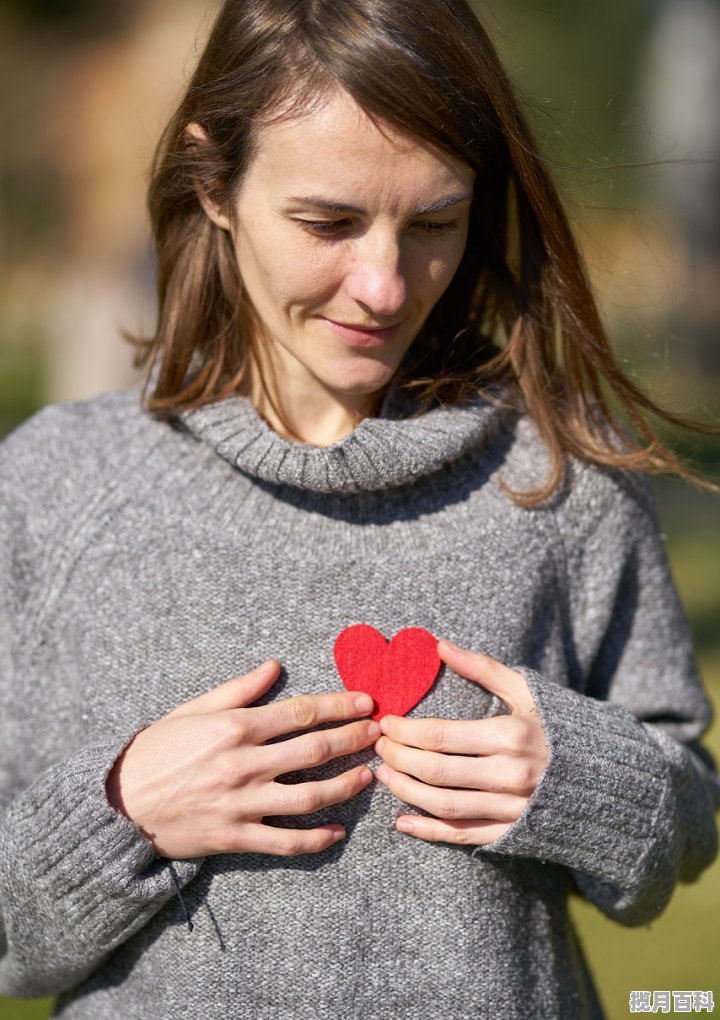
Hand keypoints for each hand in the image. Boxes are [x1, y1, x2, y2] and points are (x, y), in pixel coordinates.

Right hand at [106, 660, 378, 857]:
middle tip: (380, 734)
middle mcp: (244, 763)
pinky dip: (317, 839)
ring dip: (345, 785)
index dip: (340, 706)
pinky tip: (338, 831)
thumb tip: (275, 666)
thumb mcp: (194, 709)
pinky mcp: (236, 837)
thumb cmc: (157, 750)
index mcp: (235, 727)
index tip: (367, 702)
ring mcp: (242, 803)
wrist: (119, 804)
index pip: (302, 712)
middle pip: (314, 749)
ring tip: (368, 776)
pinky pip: (286, 842)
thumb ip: (239, 689)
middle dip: (353, 739)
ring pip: (309, 796)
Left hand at [374, 640, 547, 844]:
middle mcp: (511, 774)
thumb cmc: (557, 726)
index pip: (440, 735)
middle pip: (435, 770)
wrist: (606, 778)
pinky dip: (428, 831)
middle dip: (398, 758)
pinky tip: (402, 821)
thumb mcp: (525, 691)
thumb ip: (481, 668)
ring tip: (384, 776)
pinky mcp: (511, 834)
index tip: (386, 723)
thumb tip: (440, 645)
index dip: (405, 731)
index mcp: (511, 734)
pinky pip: (462, 836)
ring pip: (443, 805)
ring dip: (405, 791)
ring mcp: (511, 808)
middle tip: (378, 747)